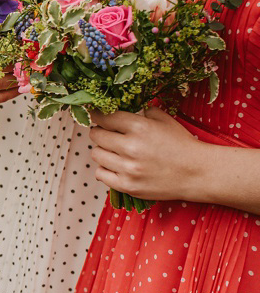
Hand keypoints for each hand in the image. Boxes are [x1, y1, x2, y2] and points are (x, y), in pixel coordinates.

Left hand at [88, 107, 204, 201]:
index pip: (105, 117)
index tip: (95, 115)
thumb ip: (144, 111)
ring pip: (96, 154)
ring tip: (114, 150)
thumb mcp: (165, 120)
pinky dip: (105, 169)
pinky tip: (116, 166)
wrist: (197, 173)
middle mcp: (131, 147)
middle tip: (105, 133)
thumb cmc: (181, 145)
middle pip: (97, 135)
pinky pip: (100, 174)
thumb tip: (123, 107)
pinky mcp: (127, 186)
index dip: (97, 115)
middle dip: (99, 132)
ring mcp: (128, 168)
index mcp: (140, 127)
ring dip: (102, 150)